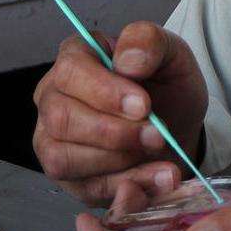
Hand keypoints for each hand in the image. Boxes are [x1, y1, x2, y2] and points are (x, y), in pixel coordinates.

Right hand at [31, 20, 209, 203]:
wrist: (178, 126)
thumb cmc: (165, 86)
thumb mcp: (170, 54)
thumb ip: (149, 42)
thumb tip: (126, 60)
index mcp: (74, 58)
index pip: (70, 72)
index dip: (105, 92)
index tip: (144, 106)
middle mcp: (52, 98)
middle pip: (61, 118)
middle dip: (114, 133)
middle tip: (157, 135)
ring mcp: (53, 139)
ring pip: (63, 158)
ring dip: (117, 161)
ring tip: (159, 152)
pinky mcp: (68, 176)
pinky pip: (85, 188)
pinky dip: (126, 185)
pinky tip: (158, 176)